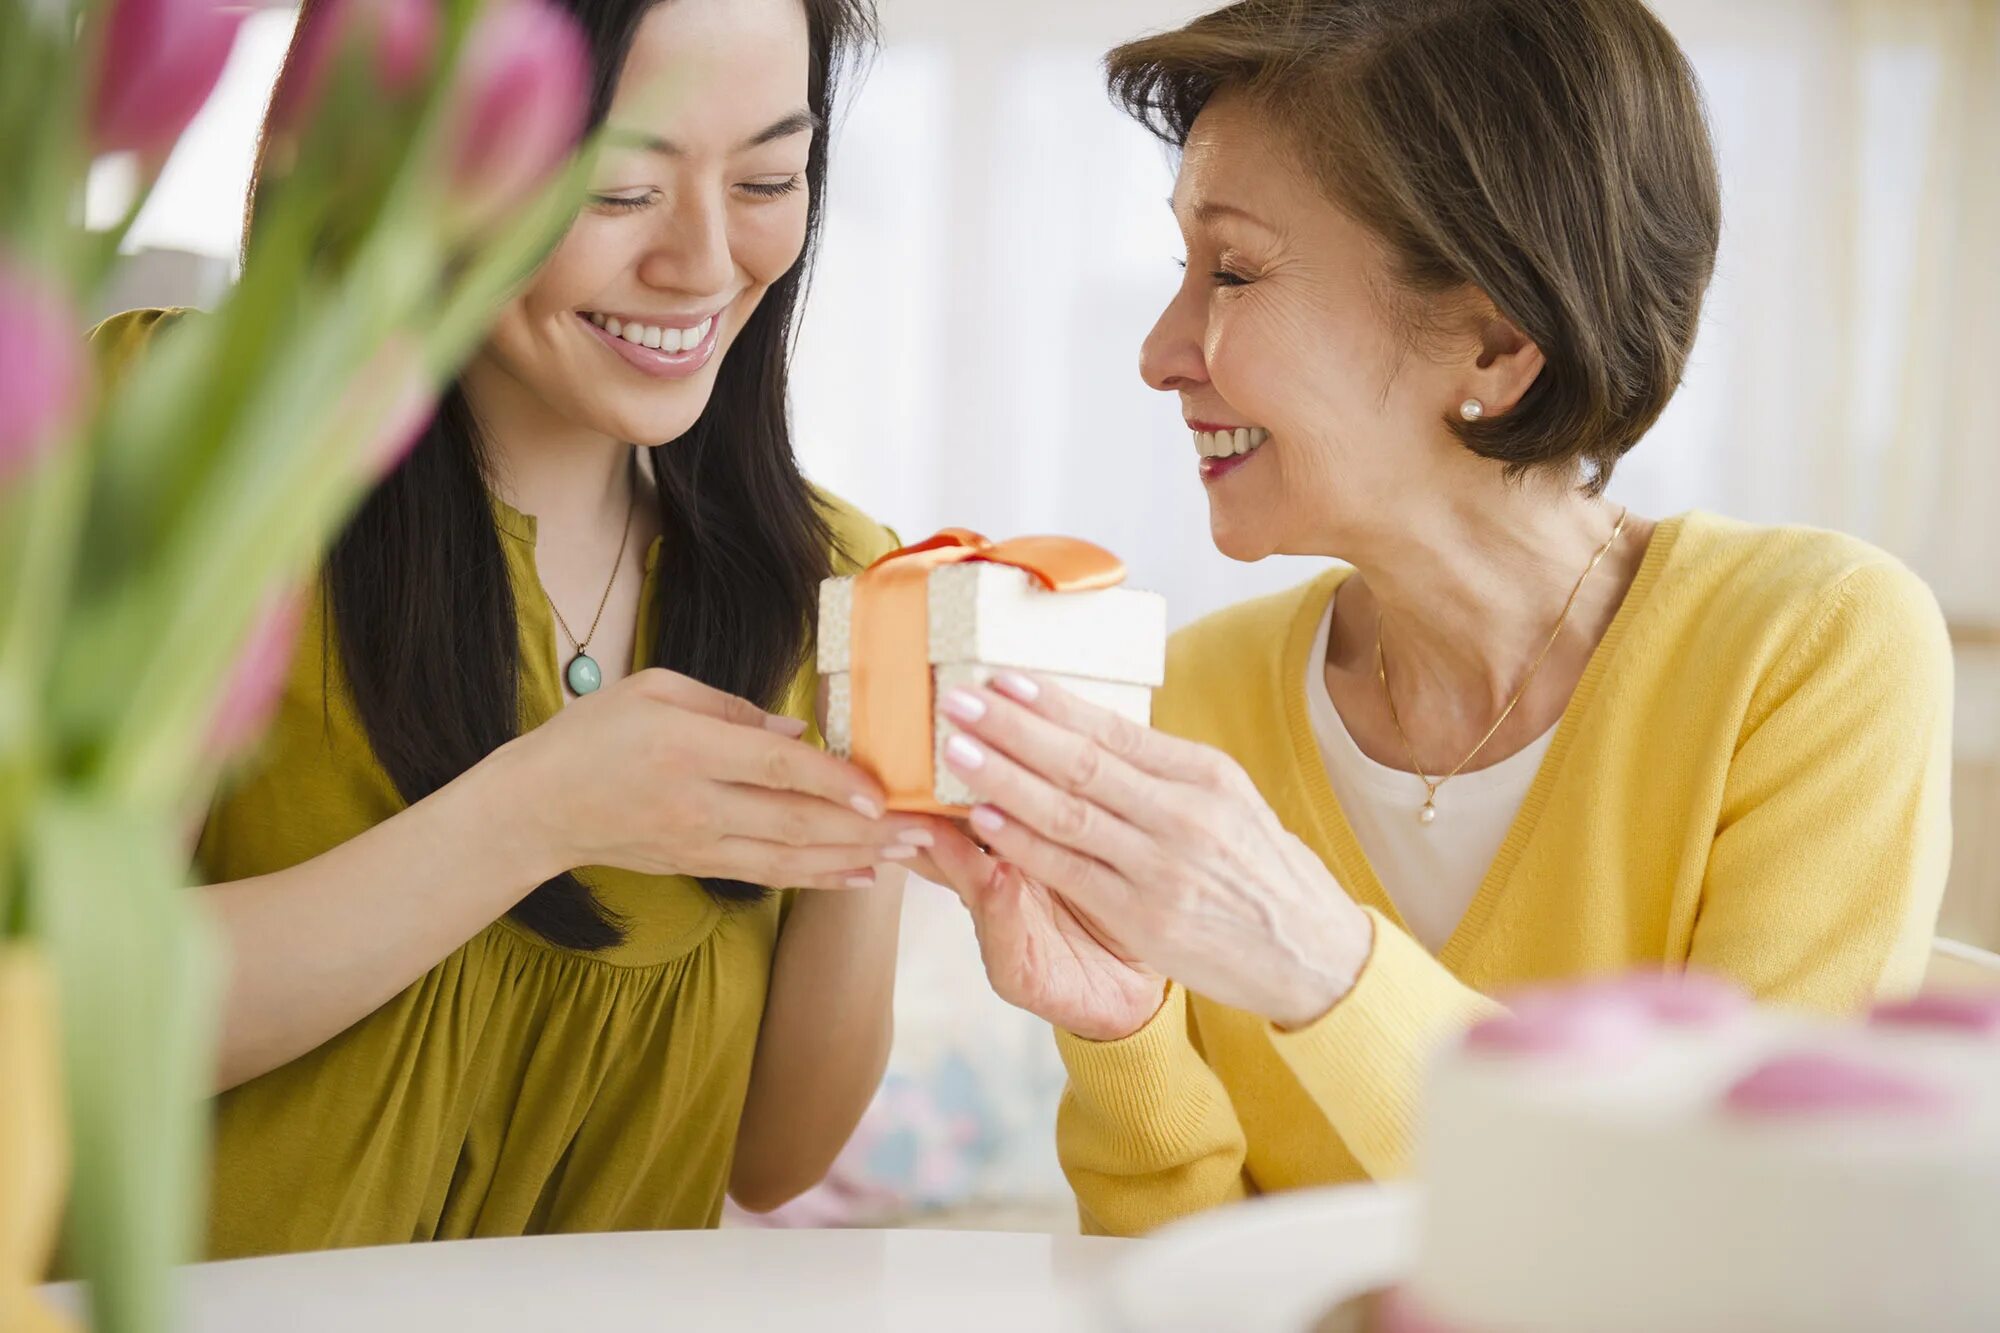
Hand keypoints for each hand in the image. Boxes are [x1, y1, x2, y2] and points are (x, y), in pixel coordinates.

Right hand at [484, 668, 932, 889]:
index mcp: (687, 747)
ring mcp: (697, 843)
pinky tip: (860, 877)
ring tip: (908, 854)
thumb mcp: (656, 689)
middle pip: (795, 819)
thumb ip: (732, 706)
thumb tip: (799, 731)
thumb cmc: (595, 733)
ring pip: (789, 856)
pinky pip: (769, 875)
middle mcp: (697, 802)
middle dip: (865, 828)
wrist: (536, 807)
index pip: (775, 767)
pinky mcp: (697, 866)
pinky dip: (818, 877)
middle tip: (923, 828)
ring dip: (854, 856)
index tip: (882, 791)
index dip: (833, 781)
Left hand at [933, 674, 1374, 1028]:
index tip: (1001, 678)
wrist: (1312, 954)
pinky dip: (1022, 842)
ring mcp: (1163, 867)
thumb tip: (1090, 728)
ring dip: (1003, 778)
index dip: (1050, 703)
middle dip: (1011, 727)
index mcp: (1205, 774)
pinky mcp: (1145, 917)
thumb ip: (1164, 770)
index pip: (1113, 728)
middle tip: (957, 700)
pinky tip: (984, 818)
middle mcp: (1185, 813)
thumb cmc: (1260, 871)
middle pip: (1080, 761)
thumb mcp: (1229, 801)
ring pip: (1066, 812)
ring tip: (957, 750)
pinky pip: (1068, 870)